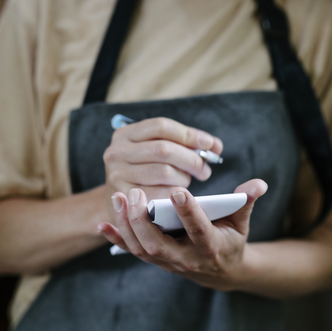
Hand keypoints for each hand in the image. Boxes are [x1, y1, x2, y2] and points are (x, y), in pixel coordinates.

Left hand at [97, 179, 268, 290]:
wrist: (221, 272)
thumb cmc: (230, 239)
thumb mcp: (242, 223)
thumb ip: (246, 202)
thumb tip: (259, 183)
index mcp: (210, 245)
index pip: (198, 229)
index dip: (189, 212)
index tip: (177, 190)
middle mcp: (186, 257)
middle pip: (160, 244)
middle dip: (144, 220)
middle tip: (136, 193)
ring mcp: (168, 261)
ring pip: (143, 248)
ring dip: (127, 225)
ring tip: (119, 197)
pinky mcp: (156, 260)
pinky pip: (133, 251)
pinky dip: (117, 238)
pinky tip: (102, 223)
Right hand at [102, 117, 222, 220]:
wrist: (120, 204)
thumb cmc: (145, 173)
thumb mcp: (156, 152)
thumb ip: (185, 144)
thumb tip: (215, 146)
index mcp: (124, 134)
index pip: (162, 126)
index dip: (189, 134)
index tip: (209, 144)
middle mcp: (116, 152)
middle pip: (164, 149)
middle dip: (191, 159)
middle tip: (205, 169)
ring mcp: (117, 176)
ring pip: (164, 172)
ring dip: (184, 178)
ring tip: (187, 182)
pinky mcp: (125, 198)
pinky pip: (160, 194)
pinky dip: (176, 194)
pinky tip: (179, 195)